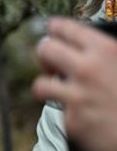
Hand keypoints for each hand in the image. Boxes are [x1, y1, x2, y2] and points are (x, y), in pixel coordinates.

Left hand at [33, 17, 116, 150]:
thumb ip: (110, 53)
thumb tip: (94, 46)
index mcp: (106, 51)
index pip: (64, 28)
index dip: (55, 29)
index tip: (52, 31)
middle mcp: (87, 71)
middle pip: (45, 50)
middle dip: (46, 54)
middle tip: (53, 61)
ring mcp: (77, 97)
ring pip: (41, 84)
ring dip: (49, 86)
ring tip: (62, 89)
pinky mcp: (73, 122)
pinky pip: (61, 112)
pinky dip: (71, 112)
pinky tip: (87, 114)